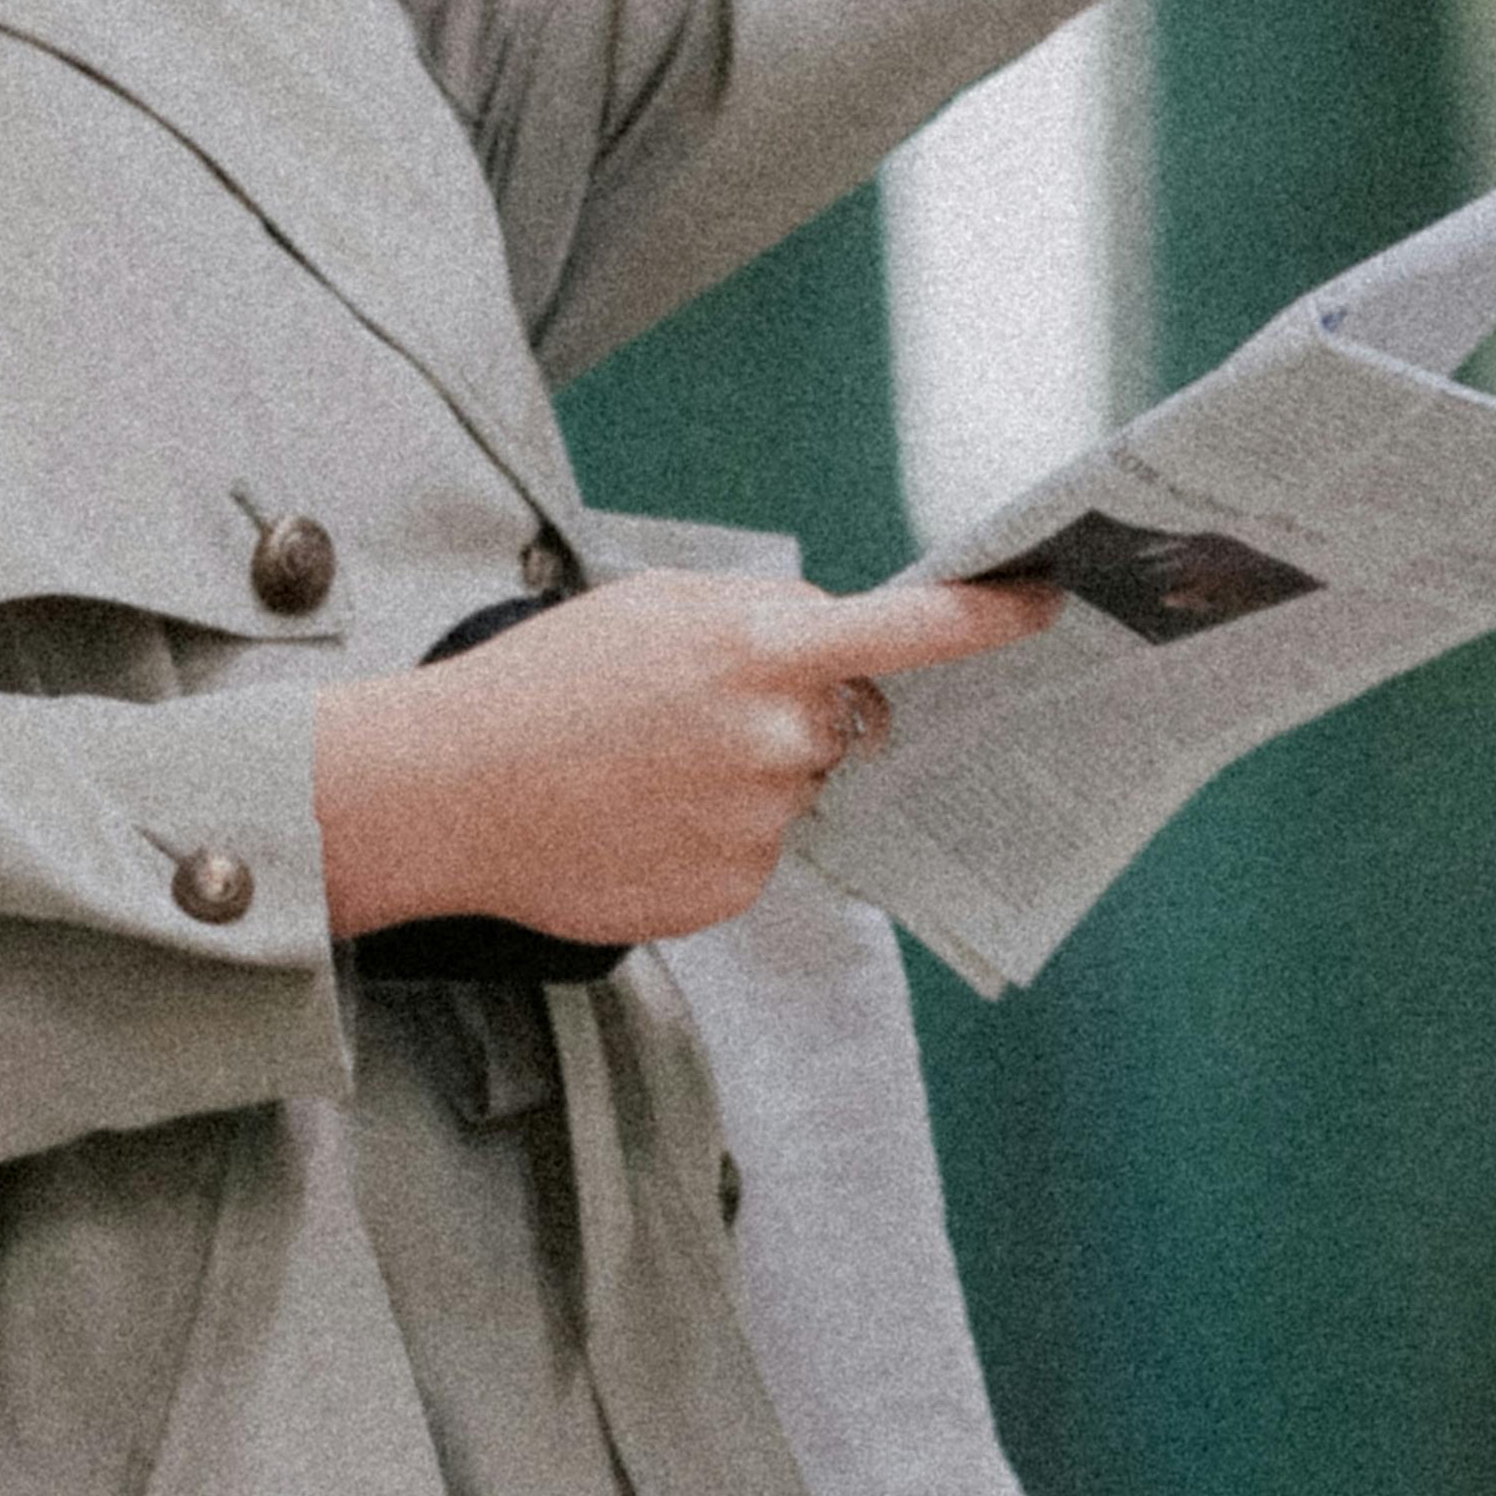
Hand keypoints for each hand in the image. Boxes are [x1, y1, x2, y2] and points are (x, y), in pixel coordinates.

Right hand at [307, 562, 1063, 951]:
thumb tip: (837, 642)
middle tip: (698, 710)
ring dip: (744, 777)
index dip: (991, 615)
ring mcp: (757, 825)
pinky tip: (639, 818)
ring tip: (643, 768)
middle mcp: (776, 741)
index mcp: (760, 650)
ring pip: (793, 789)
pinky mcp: (731, 892)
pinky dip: (712, 834)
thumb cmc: (542, 685)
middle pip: (846, 720)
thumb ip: (761, 615)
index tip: (1046, 603)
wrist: (448, 790)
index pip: (912, 630)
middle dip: (799, 710)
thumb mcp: (655, 605)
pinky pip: (756, 851)